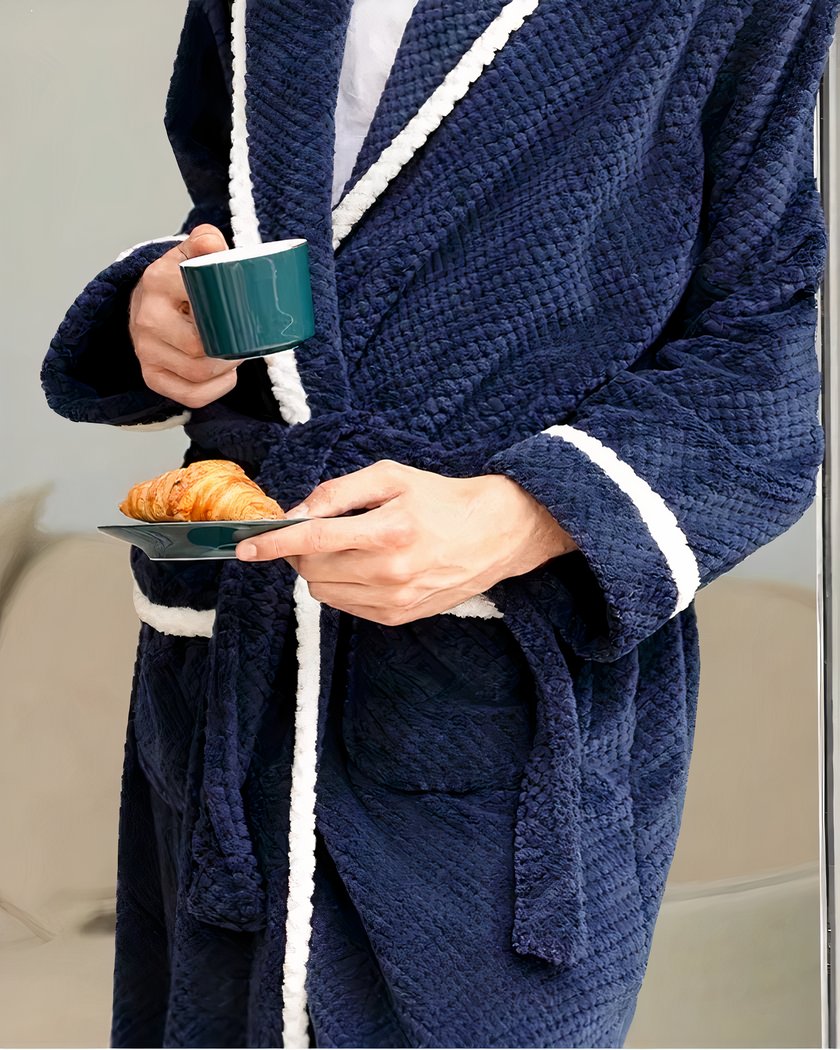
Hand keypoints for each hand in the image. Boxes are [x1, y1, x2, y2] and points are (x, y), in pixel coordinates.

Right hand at [128, 224, 240, 408]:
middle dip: (231, 348)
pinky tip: (225, 377)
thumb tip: (213, 243)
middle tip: (246, 340)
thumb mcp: (190, 254)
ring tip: (236, 355)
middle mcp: (147, 318)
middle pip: (199, 347)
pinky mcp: (151, 375)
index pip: (199, 301)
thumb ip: (205, 242)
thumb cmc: (179, 280)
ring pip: (197, 373)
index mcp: (158, 281)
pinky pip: (190, 395)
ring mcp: (146, 350)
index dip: (228, 312)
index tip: (242, 310)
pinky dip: (215, 390)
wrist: (148, 300)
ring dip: (226, 369)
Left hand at [235, 460, 578, 624]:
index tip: (245, 548)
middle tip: (315, 530)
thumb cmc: (441, 499)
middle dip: (300, 549)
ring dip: (319, 568)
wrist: (495, 534)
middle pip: (312, 568)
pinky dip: (340, 584)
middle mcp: (391, 571)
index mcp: (390, 530)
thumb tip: (296, 513)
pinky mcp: (397, 617)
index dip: (274, 544)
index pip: (314, 540)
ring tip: (350, 546)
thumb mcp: (391, 477)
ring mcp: (394, 600)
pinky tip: (365, 565)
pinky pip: (344, 604)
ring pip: (322, 590)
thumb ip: (339, 492)